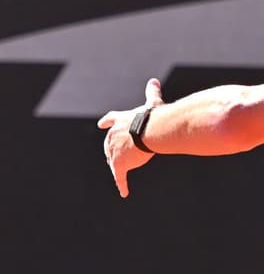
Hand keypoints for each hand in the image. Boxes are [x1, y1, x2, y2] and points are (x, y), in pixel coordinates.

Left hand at [97, 78, 163, 197]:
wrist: (150, 130)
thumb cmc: (153, 116)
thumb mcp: (151, 103)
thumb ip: (151, 92)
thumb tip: (153, 81)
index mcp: (120, 121)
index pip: (110, 120)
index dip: (107, 122)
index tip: (101, 124)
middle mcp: (113, 136)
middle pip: (108, 144)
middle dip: (110, 149)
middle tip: (111, 154)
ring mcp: (115, 152)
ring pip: (113, 161)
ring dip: (116, 166)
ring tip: (118, 172)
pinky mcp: (119, 165)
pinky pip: (120, 178)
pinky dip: (122, 185)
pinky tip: (124, 192)